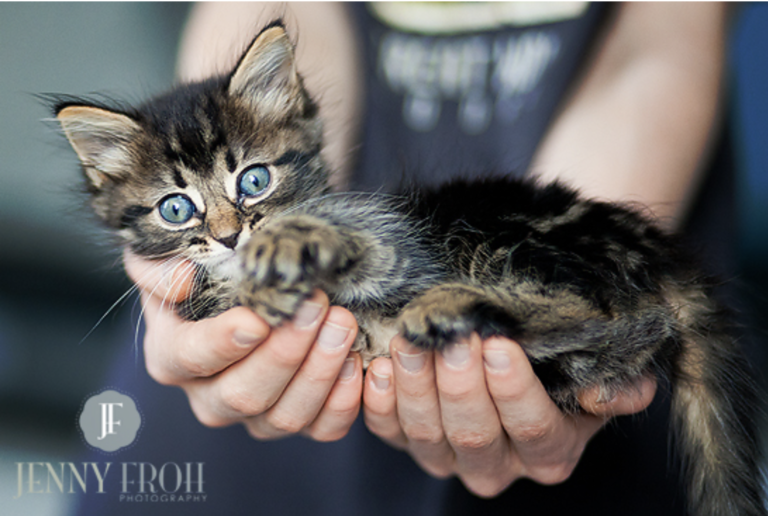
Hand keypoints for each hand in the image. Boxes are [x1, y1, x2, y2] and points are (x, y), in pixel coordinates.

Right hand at [123, 250, 362, 440]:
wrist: (249, 293)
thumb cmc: (208, 275)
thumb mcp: (168, 259)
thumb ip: (158, 267)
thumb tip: (180, 285)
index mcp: (172, 357)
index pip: (190, 358)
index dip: (222, 343)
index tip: (256, 320)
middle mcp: (210, 397)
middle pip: (243, 395)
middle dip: (284, 352)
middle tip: (316, 306)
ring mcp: (255, 416)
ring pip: (284, 417)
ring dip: (319, 372)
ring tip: (342, 324)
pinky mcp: (297, 422)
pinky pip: (321, 429)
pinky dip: (343, 401)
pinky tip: (355, 361)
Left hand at [363, 334, 655, 496]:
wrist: (508, 354)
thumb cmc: (556, 359)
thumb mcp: (600, 368)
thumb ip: (619, 382)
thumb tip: (606, 394)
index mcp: (551, 452)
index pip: (534, 430)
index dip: (515, 391)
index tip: (499, 346)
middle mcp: (497, 464)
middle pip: (475, 435)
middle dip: (461, 385)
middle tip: (453, 339)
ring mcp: (447, 457)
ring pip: (427, 435)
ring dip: (416, 386)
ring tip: (412, 342)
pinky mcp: (407, 441)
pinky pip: (387, 432)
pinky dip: (381, 401)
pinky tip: (381, 367)